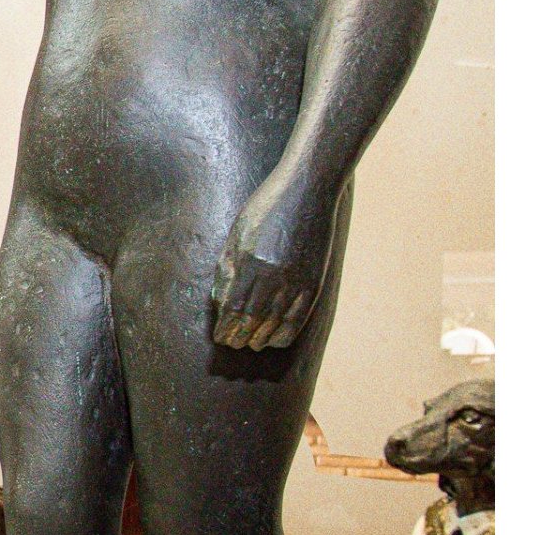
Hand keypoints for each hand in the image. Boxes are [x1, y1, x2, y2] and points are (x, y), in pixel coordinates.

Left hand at [212, 181, 335, 350]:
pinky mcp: (314, 281)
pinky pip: (299, 318)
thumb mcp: (238, 233)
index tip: (220, 337)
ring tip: (250, 345)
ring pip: (276, 323)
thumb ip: (227, 266)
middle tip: (232, 345)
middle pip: (253, 320)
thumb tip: (220, 300)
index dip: (226, 327)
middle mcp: (274, 275)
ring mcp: (297, 279)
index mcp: (250, 262)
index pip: (234, 308)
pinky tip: (275, 340)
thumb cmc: (266, 208)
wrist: (309, 190)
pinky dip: (285, 334)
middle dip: (239, 337)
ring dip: (260, 339)